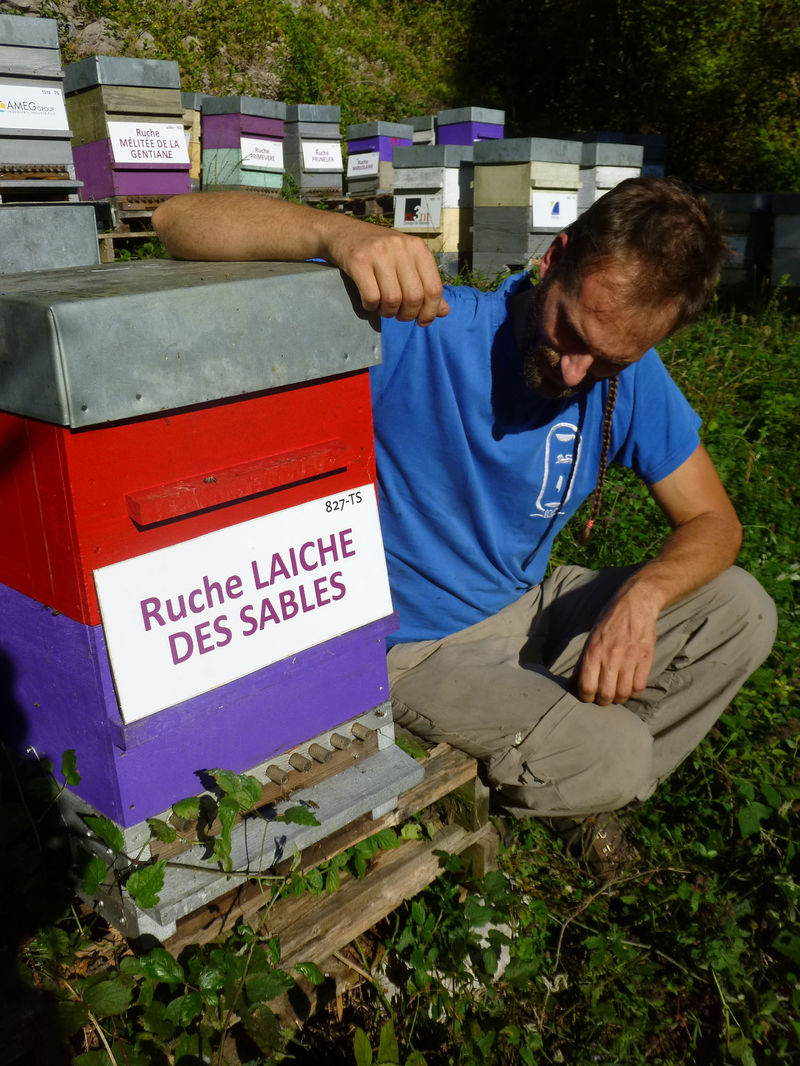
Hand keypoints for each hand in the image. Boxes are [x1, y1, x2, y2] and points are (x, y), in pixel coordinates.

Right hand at [325, 222, 449, 325]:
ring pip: (393, 299)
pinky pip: (371, 297)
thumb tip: (444, 311)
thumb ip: (426, 285)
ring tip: (384, 308)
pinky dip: (371, 307)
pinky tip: (370, 302)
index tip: (422, 321)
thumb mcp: (406, 262)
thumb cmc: (379, 251)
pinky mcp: (358, 261)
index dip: (430, 311)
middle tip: (399, 315)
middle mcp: (401, 248)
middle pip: (414, 297)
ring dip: (389, 312)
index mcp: (418, 248)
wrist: (343, 232)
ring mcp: (379, 253)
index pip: (434, 288)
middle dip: (407, 314)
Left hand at [575, 584, 659, 705]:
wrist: (636, 603)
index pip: (586, 687)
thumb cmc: (609, 620)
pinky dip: (633, 692)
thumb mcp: (591, 637)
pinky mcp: (646, 658)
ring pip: (623, 694)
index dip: (586, 697)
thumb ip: (583, 661)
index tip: (588, 696)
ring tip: (616, 694)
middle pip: (605, 695)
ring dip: (618, 699)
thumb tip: (572, 683)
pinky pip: (639, 686)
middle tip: (603, 697)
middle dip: (602, 700)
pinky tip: (629, 686)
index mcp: (593, 651)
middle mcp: (611, 656)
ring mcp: (630, 658)